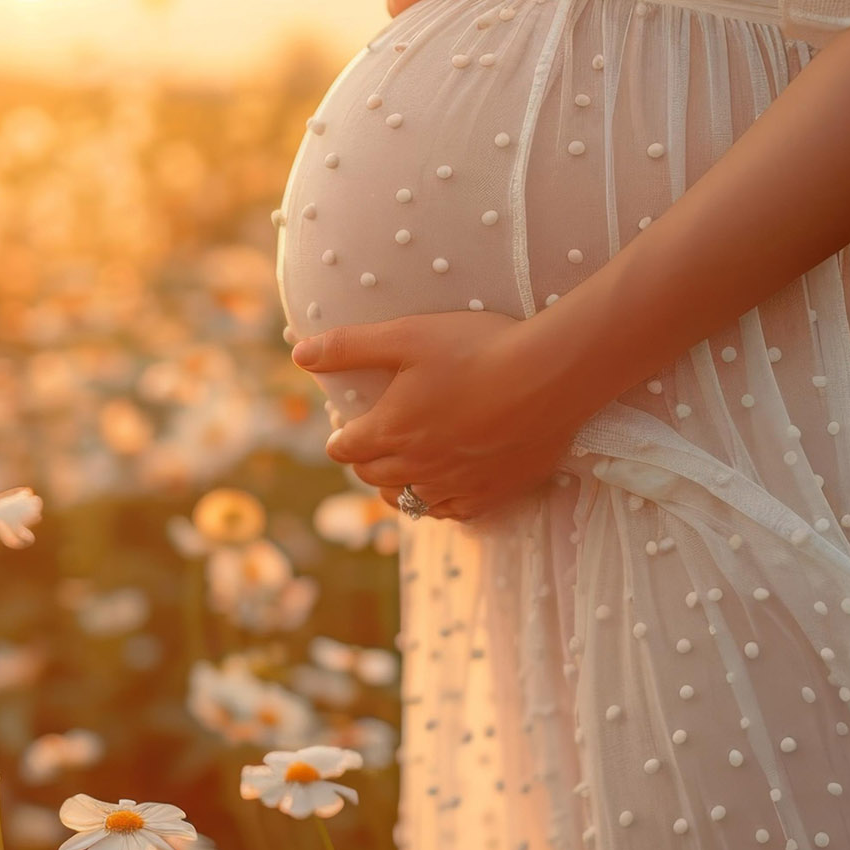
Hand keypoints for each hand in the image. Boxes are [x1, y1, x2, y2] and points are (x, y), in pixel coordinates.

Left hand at [291, 309, 607, 522]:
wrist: (551, 375)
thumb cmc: (477, 347)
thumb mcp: (407, 335)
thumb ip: (349, 346)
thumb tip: (298, 353)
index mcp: (390, 430)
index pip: (344, 449)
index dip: (340, 437)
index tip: (346, 428)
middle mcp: (417, 466)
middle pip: (373, 477)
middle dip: (365, 461)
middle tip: (372, 445)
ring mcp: (454, 485)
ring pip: (408, 501)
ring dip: (397, 487)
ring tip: (401, 470)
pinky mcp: (491, 494)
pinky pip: (451, 513)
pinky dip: (438, 504)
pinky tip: (443, 489)